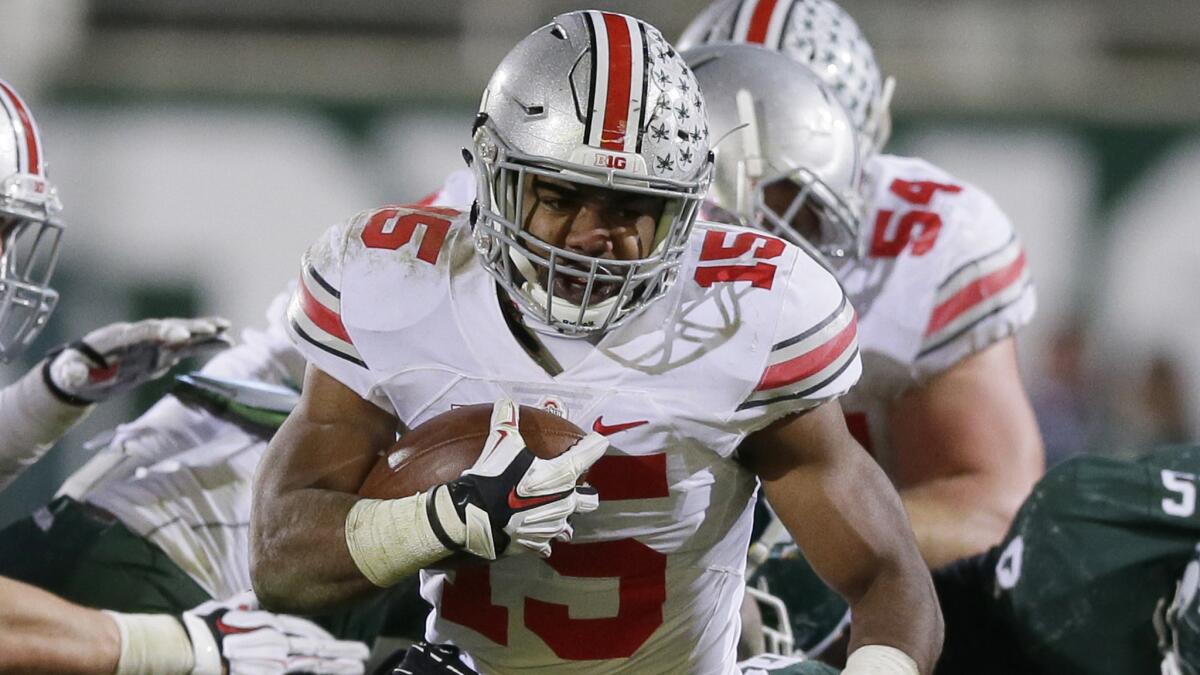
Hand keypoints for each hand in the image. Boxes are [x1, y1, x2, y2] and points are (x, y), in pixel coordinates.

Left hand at [45, 317, 230, 403]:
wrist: (80, 374)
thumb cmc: (72, 373)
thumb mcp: (68, 374)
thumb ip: (72, 372)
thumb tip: (75, 373)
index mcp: (119, 338)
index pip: (144, 331)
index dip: (163, 332)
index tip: (182, 336)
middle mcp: (139, 337)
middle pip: (168, 327)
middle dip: (190, 327)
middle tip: (214, 328)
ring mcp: (152, 344)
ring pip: (182, 334)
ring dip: (204, 331)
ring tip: (228, 330)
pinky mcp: (161, 354)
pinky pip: (187, 347)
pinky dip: (205, 344)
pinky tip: (225, 342)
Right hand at [182, 591, 369, 674]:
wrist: (192, 645)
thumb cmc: (209, 625)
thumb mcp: (235, 606)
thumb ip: (253, 602)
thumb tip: (261, 595)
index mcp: (272, 623)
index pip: (307, 630)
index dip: (327, 638)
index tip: (345, 642)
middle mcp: (276, 641)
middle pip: (315, 648)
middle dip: (341, 653)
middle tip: (363, 655)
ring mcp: (271, 660)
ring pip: (307, 664)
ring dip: (333, 666)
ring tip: (355, 667)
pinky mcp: (263, 674)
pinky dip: (307, 672)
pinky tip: (329, 672)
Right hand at [432, 398, 605, 559]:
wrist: (475, 517)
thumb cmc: (494, 477)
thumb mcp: (501, 442)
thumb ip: (507, 419)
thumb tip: (507, 400)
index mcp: (562, 475)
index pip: (590, 454)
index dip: (595, 444)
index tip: (596, 440)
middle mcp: (565, 502)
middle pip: (590, 499)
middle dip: (585, 491)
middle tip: (570, 483)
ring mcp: (552, 526)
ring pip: (569, 525)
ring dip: (562, 516)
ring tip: (549, 509)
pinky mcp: (537, 544)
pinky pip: (546, 544)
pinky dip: (541, 538)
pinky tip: (531, 530)